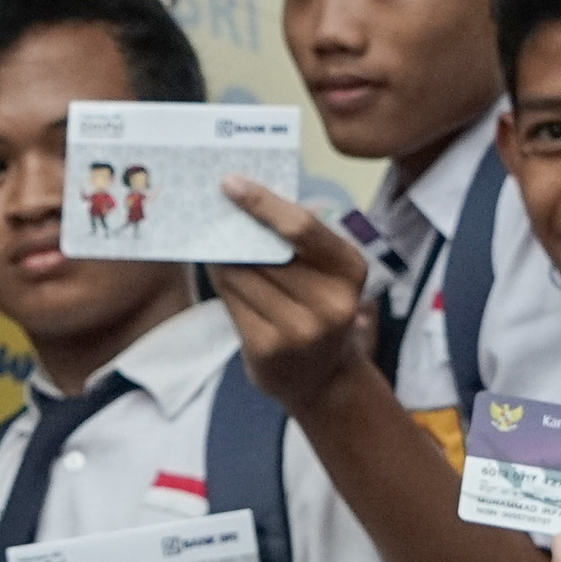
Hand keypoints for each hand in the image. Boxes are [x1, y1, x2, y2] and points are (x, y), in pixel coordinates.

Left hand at [206, 178, 376, 414]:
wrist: (323, 378)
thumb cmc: (320, 310)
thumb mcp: (328, 273)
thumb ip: (297, 241)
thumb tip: (244, 198)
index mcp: (350, 270)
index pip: (300, 227)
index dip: (262, 202)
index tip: (230, 183)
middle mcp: (330, 302)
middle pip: (264, 251)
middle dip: (234, 229)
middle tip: (210, 209)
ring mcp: (299, 331)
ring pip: (241, 276)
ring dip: (222, 257)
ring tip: (214, 243)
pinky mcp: (268, 349)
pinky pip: (232, 303)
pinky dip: (221, 283)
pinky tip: (220, 273)